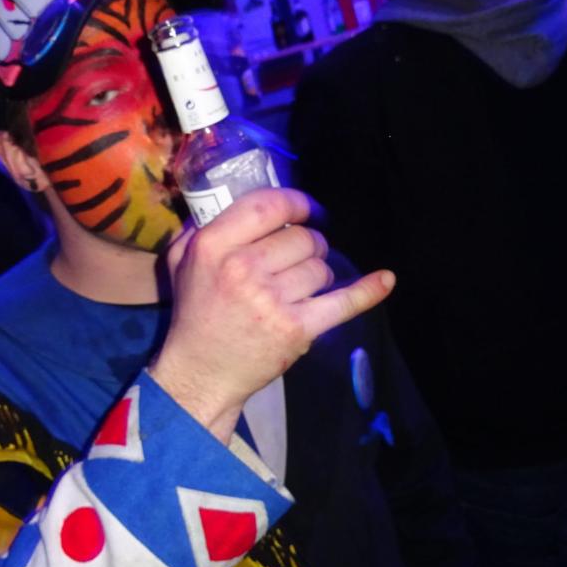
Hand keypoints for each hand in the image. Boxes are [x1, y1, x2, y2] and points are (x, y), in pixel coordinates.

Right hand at [150, 188, 394, 441]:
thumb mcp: (181, 260)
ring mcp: (272, 300)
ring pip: (320, 266)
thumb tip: (233, 195)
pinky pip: (342, 302)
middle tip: (295, 259)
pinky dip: (367, 291)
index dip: (295, 202)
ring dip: (317, 272)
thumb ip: (202, 224)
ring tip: (299, 286)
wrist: (201, 372)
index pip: (268, 205)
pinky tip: (385, 279)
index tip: (304, 209)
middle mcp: (242, 269)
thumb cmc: (194, 312)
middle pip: (301, 236)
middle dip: (306, 244)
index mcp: (213, 246)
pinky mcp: (297, 328)